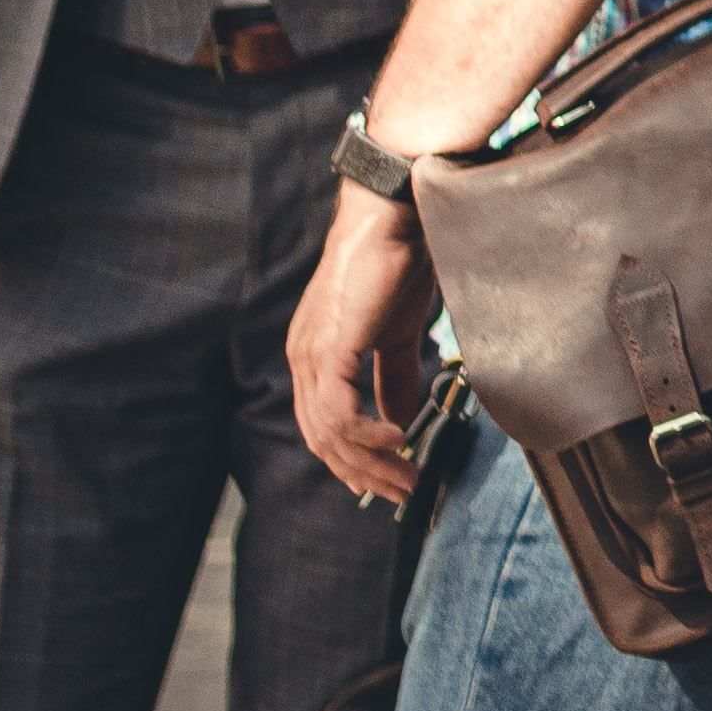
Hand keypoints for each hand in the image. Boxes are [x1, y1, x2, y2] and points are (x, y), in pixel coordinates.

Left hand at [286, 182, 445, 504]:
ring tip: (407, 476)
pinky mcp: (330, 349)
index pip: (323, 426)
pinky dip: (367, 436)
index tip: (391, 480)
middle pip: (322, 439)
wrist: (394, 218)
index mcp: (316, 356)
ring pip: (329, 433)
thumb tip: (400, 417)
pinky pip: (340, 413)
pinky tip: (396, 440)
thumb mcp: (398, 332)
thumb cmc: (397, 263)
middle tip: (404, 493)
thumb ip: (393, 376)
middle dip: (364, 473)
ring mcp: (312, 355)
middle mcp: (304, 359)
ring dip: (370, 462)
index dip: (354, 460)